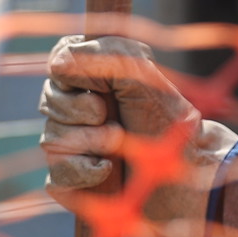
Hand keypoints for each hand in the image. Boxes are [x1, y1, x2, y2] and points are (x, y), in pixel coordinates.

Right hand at [39, 35, 237, 236]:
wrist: (187, 173)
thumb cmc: (169, 122)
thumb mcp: (144, 77)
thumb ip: (104, 56)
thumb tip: (59, 64)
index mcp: (96, 76)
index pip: (59, 62)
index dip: (69, 72)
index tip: (97, 84)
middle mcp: (81, 107)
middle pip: (49, 100)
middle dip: (81, 110)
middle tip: (112, 117)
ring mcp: (74, 145)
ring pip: (50, 140)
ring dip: (87, 141)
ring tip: (117, 144)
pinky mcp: (73, 180)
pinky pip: (56, 175)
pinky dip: (82, 172)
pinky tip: (107, 171)